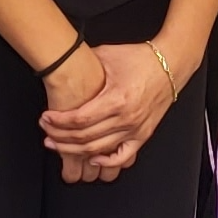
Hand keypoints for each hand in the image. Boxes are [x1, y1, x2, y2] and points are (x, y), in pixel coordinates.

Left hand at [42, 40, 172, 179]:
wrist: (172, 64)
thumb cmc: (142, 58)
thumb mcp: (109, 55)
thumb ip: (84, 61)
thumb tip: (60, 62)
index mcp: (117, 98)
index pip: (79, 119)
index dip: (58, 121)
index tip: (46, 118)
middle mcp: (126, 118)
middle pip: (84, 137)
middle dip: (60, 136)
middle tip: (46, 131)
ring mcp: (136, 129)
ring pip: (98, 151)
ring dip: (73, 150)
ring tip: (58, 144)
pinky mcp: (143, 135)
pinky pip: (122, 157)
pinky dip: (106, 163)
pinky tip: (91, 159)